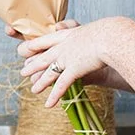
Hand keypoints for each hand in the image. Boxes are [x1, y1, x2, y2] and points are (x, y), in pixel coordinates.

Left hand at [17, 17, 133, 106]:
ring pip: (48, 73)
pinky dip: (54, 96)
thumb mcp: (94, 30)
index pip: (44, 40)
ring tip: (32, 90)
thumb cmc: (109, 33)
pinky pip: (61, 86)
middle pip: (43, 57)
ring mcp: (66, 58)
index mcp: (66, 35)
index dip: (33, 46)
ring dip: (40, 83)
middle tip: (23, 72)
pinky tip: (48, 105)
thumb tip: (89, 38)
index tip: (25, 50)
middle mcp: (63, 47)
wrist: (112, 36)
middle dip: (32, 66)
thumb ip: (87, 36)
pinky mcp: (73, 69)